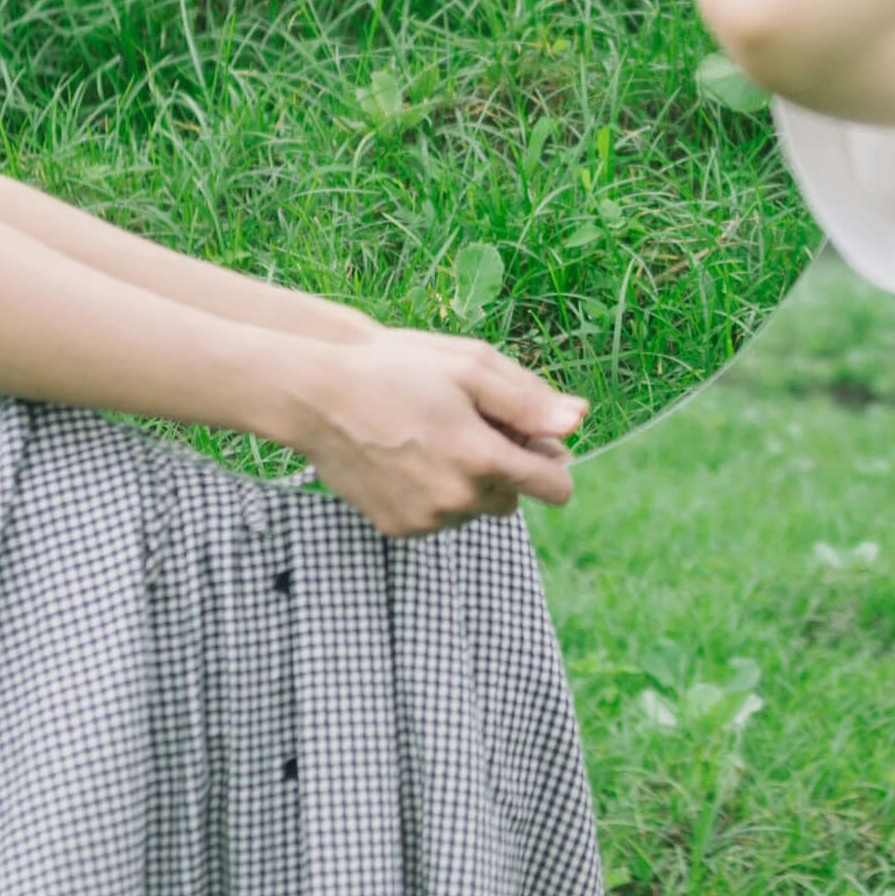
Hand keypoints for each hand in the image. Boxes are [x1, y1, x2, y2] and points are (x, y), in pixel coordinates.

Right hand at [269, 328, 586, 536]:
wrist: (317, 396)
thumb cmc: (397, 369)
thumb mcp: (471, 368)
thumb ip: (529, 401)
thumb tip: (577, 422)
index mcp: (482, 458)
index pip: (554, 487)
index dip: (551, 461)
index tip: (534, 441)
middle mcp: (457, 498)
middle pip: (514, 501)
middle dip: (505, 470)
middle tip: (473, 428)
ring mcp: (425, 519)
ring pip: (474, 510)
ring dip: (470, 484)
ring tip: (435, 438)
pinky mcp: (397, 527)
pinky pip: (438, 519)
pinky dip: (435, 495)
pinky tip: (410, 459)